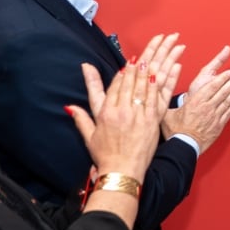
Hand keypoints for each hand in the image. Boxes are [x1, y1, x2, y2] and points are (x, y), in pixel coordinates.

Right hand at [69, 33, 183, 179]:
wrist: (122, 171)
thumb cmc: (105, 156)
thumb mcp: (88, 136)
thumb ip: (80, 118)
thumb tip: (69, 106)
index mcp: (105, 113)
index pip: (113, 87)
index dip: (120, 75)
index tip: (125, 64)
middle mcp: (121, 111)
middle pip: (128, 84)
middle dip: (134, 69)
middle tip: (140, 57)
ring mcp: (138, 115)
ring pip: (142, 88)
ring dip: (146, 73)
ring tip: (150, 61)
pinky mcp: (151, 121)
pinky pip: (155, 99)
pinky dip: (157, 86)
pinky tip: (160, 75)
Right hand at [163, 70, 229, 152]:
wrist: (184, 147)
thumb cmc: (175, 131)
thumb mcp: (167, 113)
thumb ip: (165, 101)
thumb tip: (159, 90)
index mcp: (196, 103)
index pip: (212, 87)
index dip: (222, 78)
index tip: (229, 72)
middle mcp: (207, 108)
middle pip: (223, 92)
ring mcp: (215, 116)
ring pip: (229, 101)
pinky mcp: (220, 125)